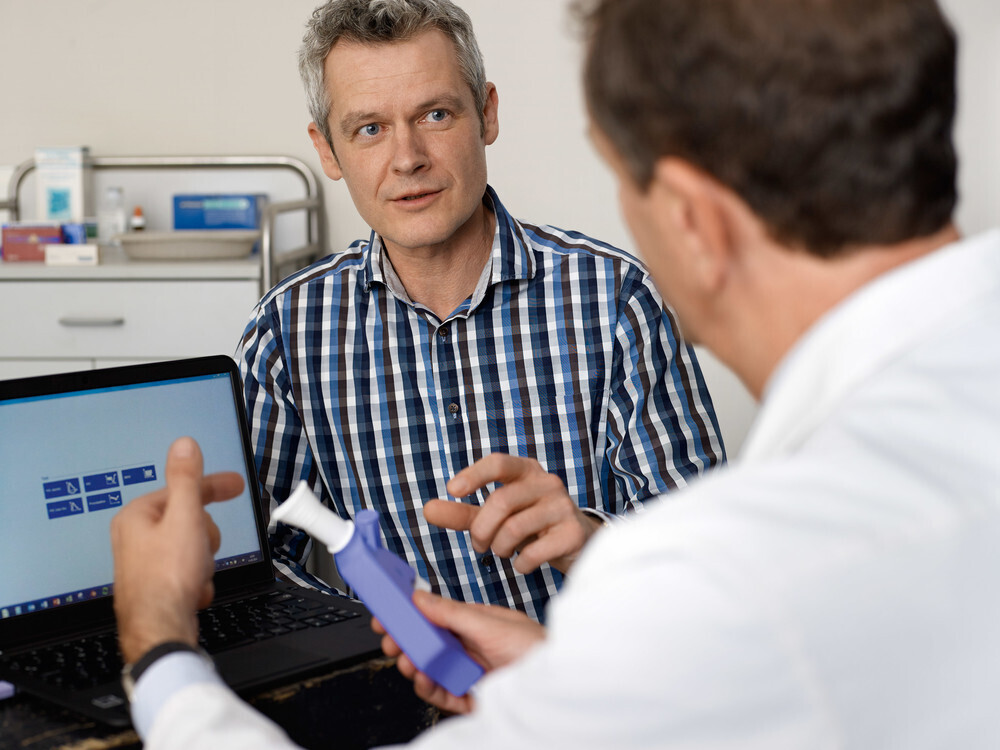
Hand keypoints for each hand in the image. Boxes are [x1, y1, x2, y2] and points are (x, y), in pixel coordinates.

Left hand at [111, 437, 243, 662]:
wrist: (160, 629)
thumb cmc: (168, 576)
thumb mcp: (185, 517)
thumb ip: (187, 479)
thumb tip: (184, 445)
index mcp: (137, 516)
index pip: (182, 489)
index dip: (214, 487)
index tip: (237, 484)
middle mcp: (134, 538)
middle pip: (189, 520)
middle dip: (206, 537)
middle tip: (205, 550)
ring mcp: (142, 563)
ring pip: (190, 547)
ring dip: (203, 561)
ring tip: (197, 575)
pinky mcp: (153, 584)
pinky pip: (186, 571)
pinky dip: (196, 579)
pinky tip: (194, 591)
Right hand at [372, 590, 544, 713]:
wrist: (557, 682)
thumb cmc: (535, 647)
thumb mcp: (490, 623)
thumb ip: (452, 612)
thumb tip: (421, 597)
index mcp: (473, 623)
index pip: (433, 617)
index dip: (409, 616)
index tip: (388, 615)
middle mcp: (469, 647)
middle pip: (428, 645)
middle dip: (406, 642)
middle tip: (391, 641)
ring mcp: (469, 672)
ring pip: (431, 669)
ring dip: (414, 665)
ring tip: (408, 661)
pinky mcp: (471, 696)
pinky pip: (442, 693)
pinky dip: (429, 688)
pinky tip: (423, 679)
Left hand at [424, 453, 602, 573]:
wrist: (579, 543)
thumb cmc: (532, 523)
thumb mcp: (496, 517)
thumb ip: (463, 513)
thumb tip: (427, 510)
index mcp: (527, 471)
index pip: (498, 463)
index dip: (474, 474)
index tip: (452, 490)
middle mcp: (547, 483)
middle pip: (501, 500)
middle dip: (481, 529)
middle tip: (478, 546)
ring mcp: (563, 507)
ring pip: (515, 527)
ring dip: (499, 547)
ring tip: (501, 552)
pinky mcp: (572, 533)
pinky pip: (535, 551)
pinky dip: (520, 563)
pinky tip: (522, 564)